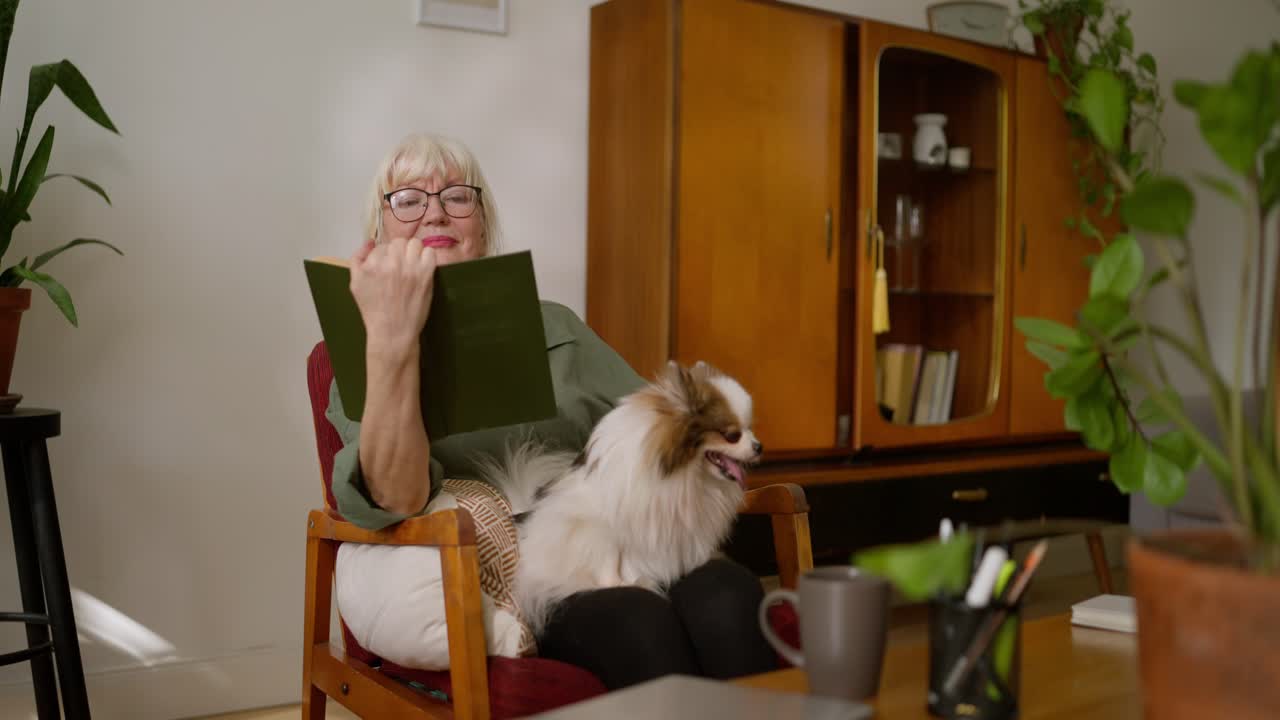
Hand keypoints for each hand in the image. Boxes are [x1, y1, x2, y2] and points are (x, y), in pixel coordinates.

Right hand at [349, 236, 437, 353]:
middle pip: (398, 242)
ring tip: (411, 266)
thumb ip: (358, 259)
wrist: (393, 331)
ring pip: (414, 244)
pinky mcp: (426, 275)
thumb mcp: (355, 284)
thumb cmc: (373, 310)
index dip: (384, 256)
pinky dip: (427, 257)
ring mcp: (410, 268)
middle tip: (400, 267)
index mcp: (371, 265)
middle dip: (398, 252)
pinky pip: (429, 252)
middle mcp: (390, 264)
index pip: (381, 246)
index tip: (387, 268)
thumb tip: (370, 241)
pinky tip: (422, 268)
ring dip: (413, 253)